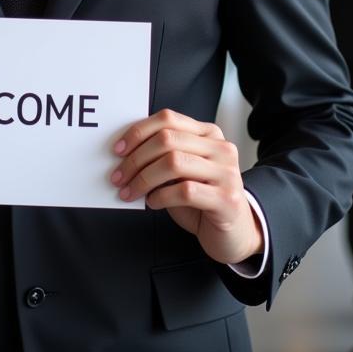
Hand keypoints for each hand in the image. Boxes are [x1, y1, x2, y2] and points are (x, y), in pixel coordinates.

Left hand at [111, 109, 263, 265]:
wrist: (235, 233)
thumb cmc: (202, 200)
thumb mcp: (182, 171)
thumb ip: (163, 156)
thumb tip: (124, 153)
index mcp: (208, 134)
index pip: (168, 118)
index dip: (139, 132)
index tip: (118, 149)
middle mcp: (221, 148)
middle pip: (167, 139)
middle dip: (135, 158)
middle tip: (118, 176)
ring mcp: (227, 173)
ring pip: (174, 163)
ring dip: (143, 179)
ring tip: (130, 192)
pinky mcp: (227, 199)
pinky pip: (184, 191)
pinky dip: (160, 196)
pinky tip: (152, 202)